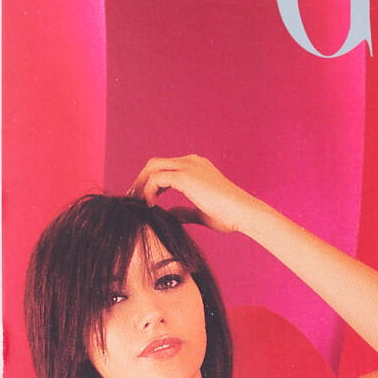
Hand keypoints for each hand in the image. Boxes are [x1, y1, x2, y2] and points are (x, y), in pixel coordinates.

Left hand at [130, 153, 262, 234]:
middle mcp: (192, 162)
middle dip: (141, 180)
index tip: (143, 199)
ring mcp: (189, 166)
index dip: (151, 182)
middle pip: (155, 163)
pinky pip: (156, 178)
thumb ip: (185, 211)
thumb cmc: (229, 216)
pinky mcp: (186, 176)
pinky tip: (152, 206)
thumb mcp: (202, 212)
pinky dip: (150, 191)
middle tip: (133, 199)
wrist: (244, 213)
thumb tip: (171, 213)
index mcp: (197, 167)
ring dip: (141, 184)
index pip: (166, 168)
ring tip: (137, 203)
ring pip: (152, 167)